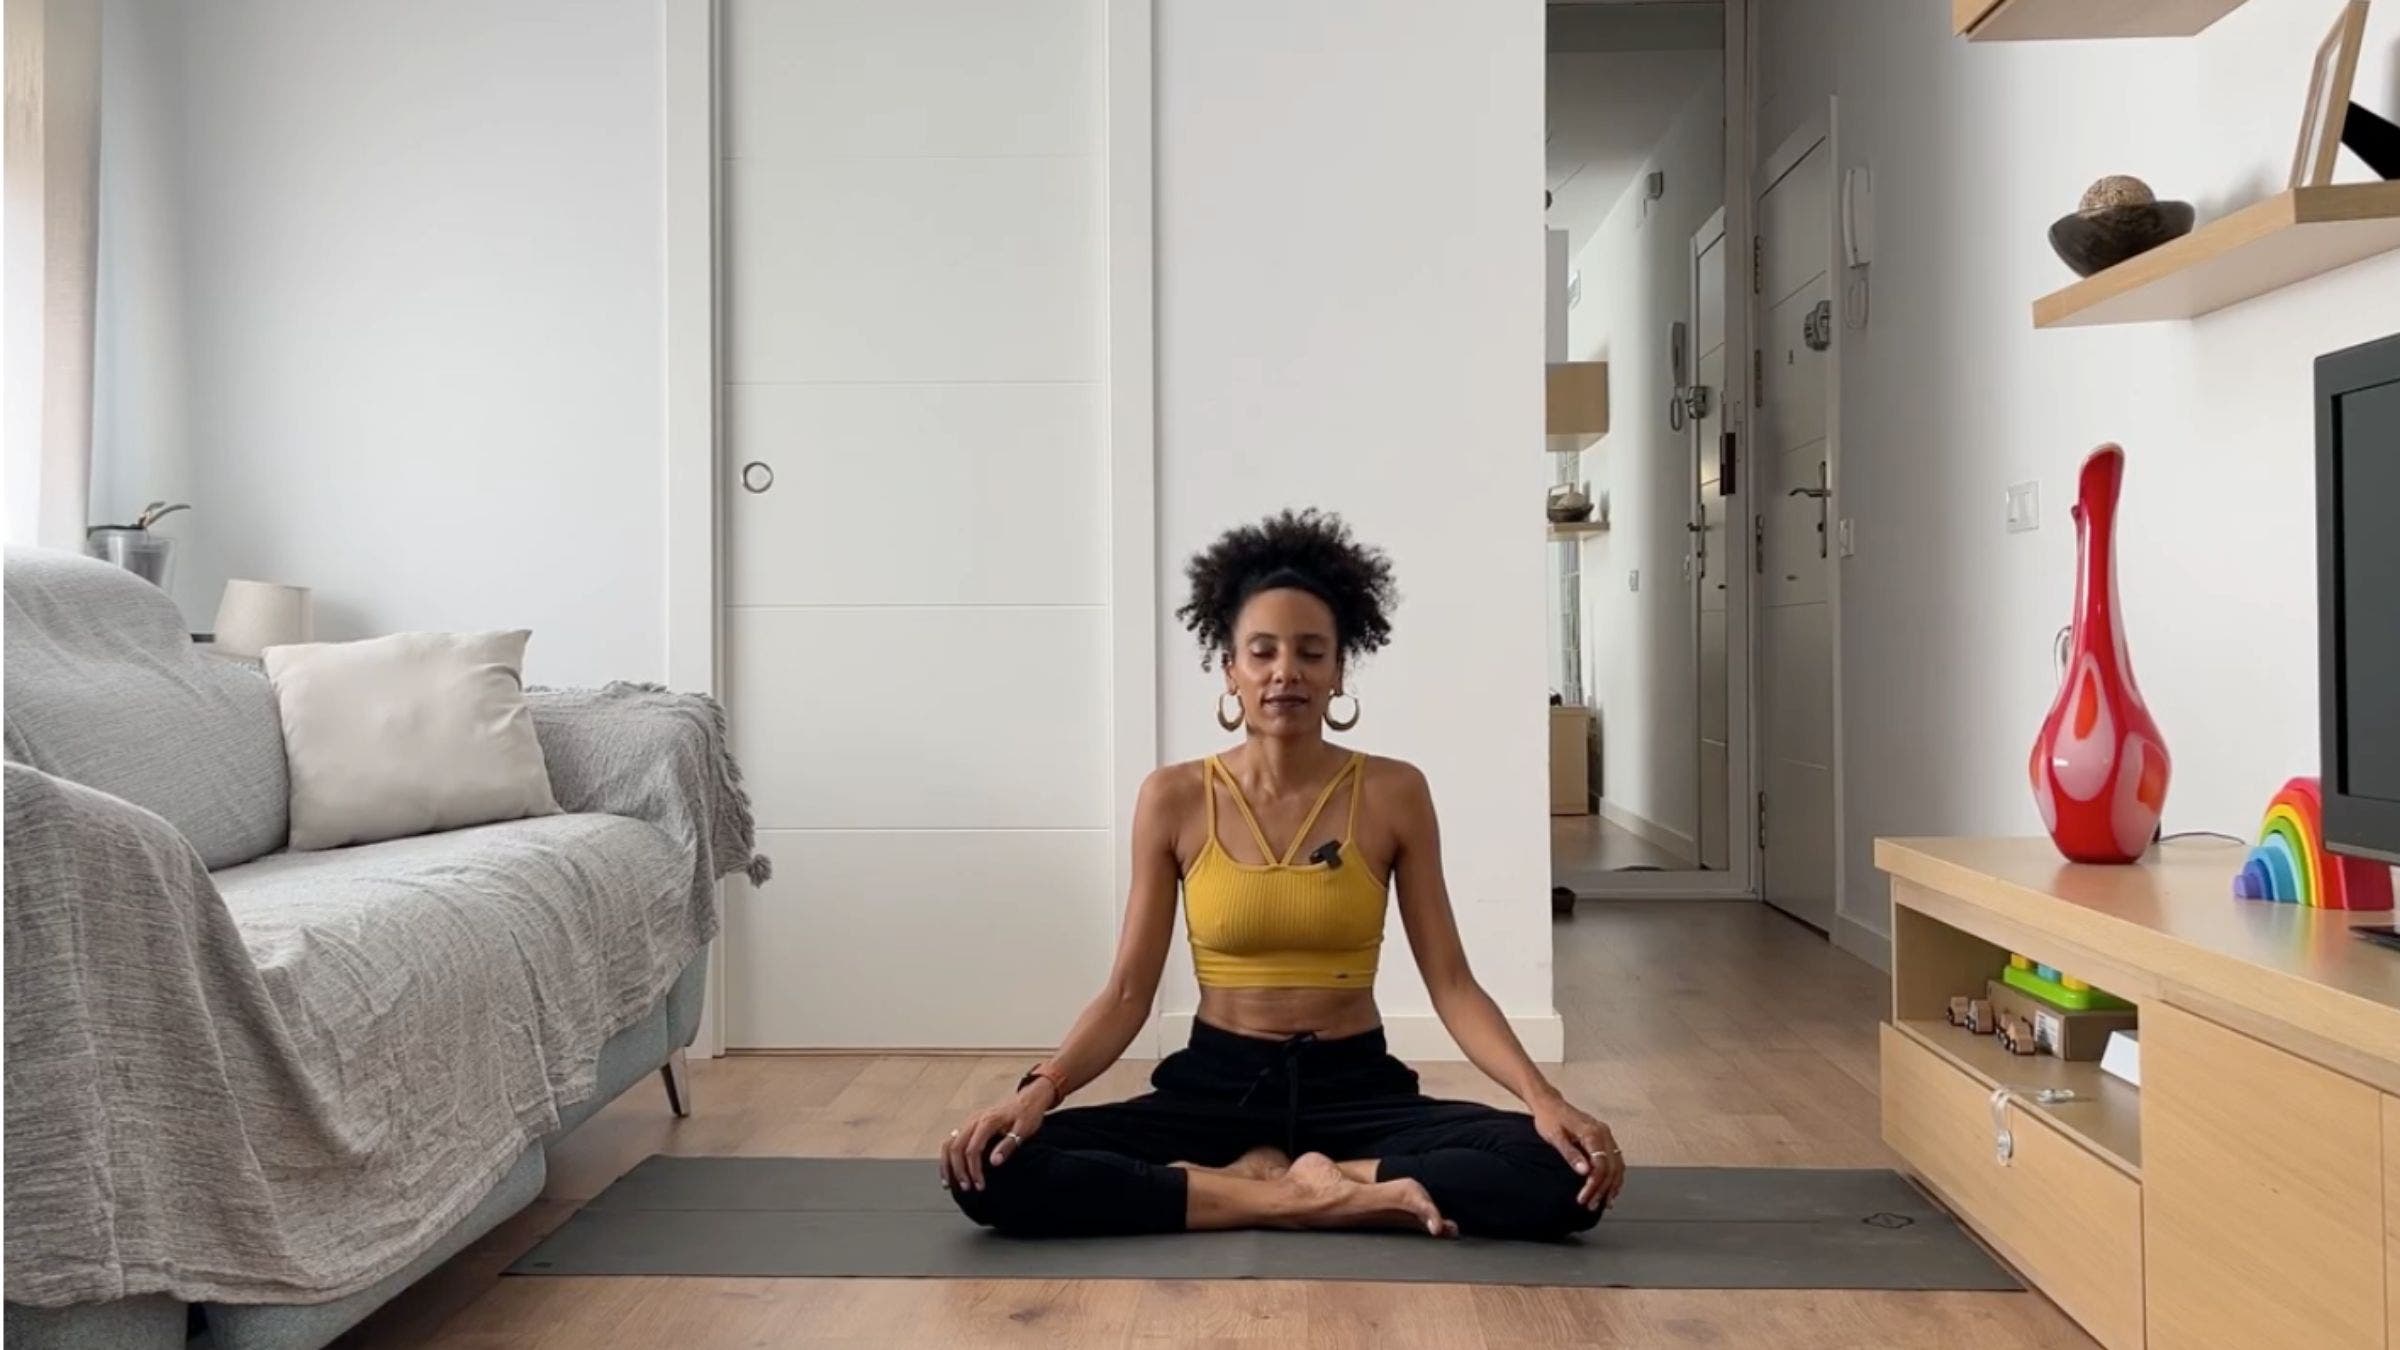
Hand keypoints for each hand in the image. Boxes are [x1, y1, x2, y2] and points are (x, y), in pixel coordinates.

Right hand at [938, 1083, 1052, 1191]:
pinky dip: (948, 1157)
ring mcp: (969, 1121)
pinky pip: (952, 1141)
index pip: (973, 1149)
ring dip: (948, 1165)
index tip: (979, 1185)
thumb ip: (1007, 1145)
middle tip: (966, 1188)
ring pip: (949, 1143)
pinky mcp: (969, 1125)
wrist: (1027, 1099)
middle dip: (958, 1170)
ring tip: (948, 1184)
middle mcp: (974, 1120)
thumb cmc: (1026, 1115)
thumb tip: (994, 1162)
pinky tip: (949, 1170)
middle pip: (956, 1147)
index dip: (974, 1170)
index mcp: (987, 1121)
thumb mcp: (1023, 1130)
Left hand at [1532, 1094, 1623, 1210]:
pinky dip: (1614, 1176)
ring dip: (1611, 1186)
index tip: (1584, 1198)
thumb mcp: (1555, 1137)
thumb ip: (1570, 1154)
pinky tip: (1610, 1189)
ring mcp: (1606, 1135)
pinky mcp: (1604, 1138)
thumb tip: (1585, 1172)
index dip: (1594, 1185)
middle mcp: (1604, 1134)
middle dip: (1603, 1189)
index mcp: (1592, 1133)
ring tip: (1603, 1203)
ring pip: (1617, 1165)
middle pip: (1611, 1168)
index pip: (1601, 1165)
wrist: (1549, 1104)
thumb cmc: (1549, 1119)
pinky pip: (1615, 1160)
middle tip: (1592, 1205)